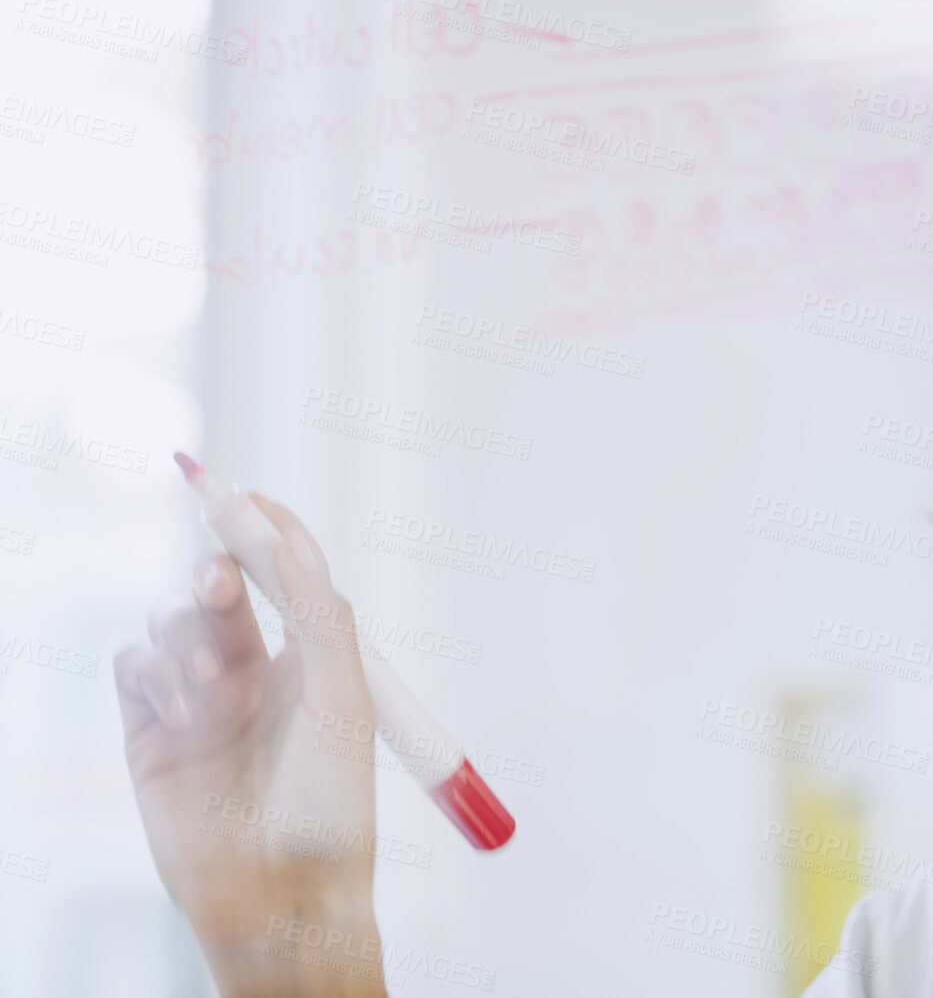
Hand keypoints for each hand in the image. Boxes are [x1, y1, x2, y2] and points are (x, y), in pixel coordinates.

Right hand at [115, 496, 385, 996]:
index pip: (285, 572)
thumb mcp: (344, 698)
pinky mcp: (150, 732)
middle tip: (223, 583)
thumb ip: (319, 614)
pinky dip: (154, 673)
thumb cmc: (331, 804)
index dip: (264, 528)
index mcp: (314, 657)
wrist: (282, 892)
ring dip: (191, 642)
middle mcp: (255, 670)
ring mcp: (199, 700)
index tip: (242, 495)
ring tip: (216, 698)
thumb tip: (289, 540)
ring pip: (172, 620)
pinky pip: (134, 664)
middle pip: (220, 583)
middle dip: (217, 569)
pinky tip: (182, 711)